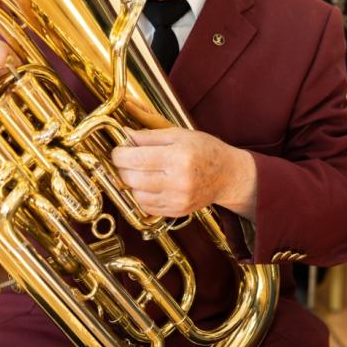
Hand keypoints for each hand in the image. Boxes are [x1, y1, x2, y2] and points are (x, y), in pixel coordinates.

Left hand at [113, 128, 256, 218]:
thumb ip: (150, 136)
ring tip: (143, 172)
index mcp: (179, 157)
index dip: (119, 154)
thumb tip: (123, 135)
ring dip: (133, 183)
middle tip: (128, 160)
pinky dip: (143, 195)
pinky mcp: (177, 211)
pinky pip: (146, 206)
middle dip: (123, 168)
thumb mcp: (180, 135)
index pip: (135, 158)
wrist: (228, 175)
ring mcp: (177, 199)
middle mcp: (178, 180)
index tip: (119, 150)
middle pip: (131, 178)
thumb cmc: (205, 150)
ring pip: (136, 194)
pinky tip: (152, 185)